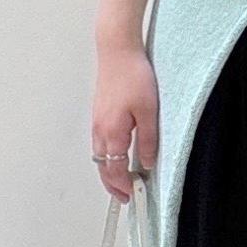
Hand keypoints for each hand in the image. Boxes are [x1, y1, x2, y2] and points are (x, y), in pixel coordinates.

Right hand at [91, 43, 158, 199]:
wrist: (117, 51)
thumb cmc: (133, 75)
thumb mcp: (149, 111)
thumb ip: (148, 140)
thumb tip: (146, 162)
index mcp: (112, 132)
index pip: (115, 170)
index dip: (123, 186)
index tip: (133, 195)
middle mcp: (100, 130)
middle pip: (103, 167)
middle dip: (113, 185)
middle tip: (125, 196)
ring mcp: (97, 122)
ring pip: (99, 156)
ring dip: (109, 171)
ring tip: (122, 180)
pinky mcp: (99, 113)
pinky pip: (100, 143)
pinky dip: (107, 156)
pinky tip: (118, 155)